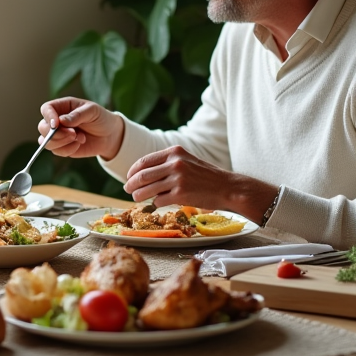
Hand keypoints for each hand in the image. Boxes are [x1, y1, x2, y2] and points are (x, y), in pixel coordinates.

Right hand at [38, 97, 124, 159]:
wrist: (109, 135)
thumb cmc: (100, 118)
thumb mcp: (92, 111)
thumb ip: (77, 115)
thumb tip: (61, 120)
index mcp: (62, 107)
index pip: (46, 109)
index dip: (48, 116)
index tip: (56, 124)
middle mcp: (56, 120)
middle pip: (42, 127)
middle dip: (56, 133)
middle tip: (73, 134)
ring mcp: (57, 135)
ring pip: (46, 142)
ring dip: (62, 143)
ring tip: (80, 138)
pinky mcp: (61, 147)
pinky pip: (56, 151)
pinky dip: (68, 150)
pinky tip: (79, 144)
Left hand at [124, 145, 276, 221]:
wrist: (228, 187)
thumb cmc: (207, 176)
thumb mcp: (187, 160)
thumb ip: (168, 162)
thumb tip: (144, 172)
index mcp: (174, 152)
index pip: (144, 161)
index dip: (133, 171)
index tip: (129, 177)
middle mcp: (175, 163)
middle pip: (142, 175)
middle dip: (131, 184)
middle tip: (127, 189)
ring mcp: (177, 179)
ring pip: (147, 188)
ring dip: (139, 195)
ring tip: (137, 198)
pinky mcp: (181, 194)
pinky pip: (159, 200)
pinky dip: (155, 203)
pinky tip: (157, 203)